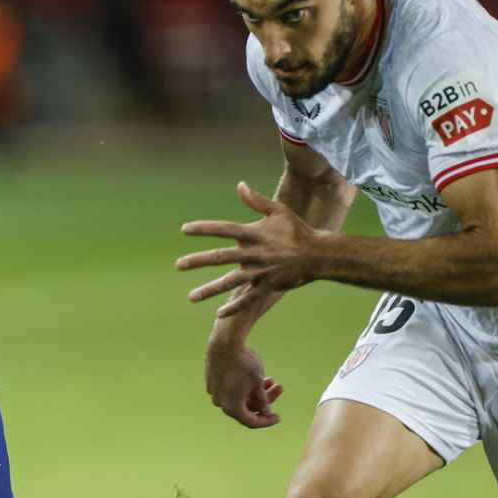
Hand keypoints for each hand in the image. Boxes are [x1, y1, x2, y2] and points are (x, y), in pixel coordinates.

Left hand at [177, 181, 317, 316]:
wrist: (320, 255)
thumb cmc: (297, 230)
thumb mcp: (279, 211)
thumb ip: (256, 200)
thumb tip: (239, 185)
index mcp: (255, 233)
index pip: (224, 229)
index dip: (204, 228)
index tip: (184, 229)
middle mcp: (255, 252)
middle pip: (221, 257)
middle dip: (198, 261)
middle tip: (178, 265)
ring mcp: (261, 271)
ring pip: (231, 282)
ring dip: (210, 290)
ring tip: (190, 297)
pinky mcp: (269, 285)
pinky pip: (249, 298)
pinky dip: (234, 306)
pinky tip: (218, 313)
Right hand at [205, 340, 284, 428]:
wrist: (225, 342)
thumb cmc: (244, 363)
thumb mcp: (258, 383)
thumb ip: (262, 400)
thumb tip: (265, 411)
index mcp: (232, 407)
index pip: (251, 422)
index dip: (266, 421)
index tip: (278, 417)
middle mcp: (220, 402)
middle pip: (246, 408)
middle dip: (264, 400)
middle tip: (279, 388)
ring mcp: (214, 391)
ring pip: (238, 397)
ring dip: (255, 391)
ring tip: (270, 379)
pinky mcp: (212, 380)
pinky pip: (229, 388)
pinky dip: (243, 386)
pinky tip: (255, 375)